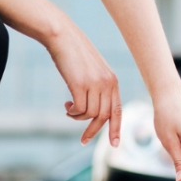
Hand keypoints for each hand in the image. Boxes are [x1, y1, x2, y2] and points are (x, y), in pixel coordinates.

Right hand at [45, 22, 122, 144]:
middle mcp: (107, 83)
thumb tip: (93, 111)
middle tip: (83, 141)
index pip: (118, 110)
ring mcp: (95, 84)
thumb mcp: (92, 71)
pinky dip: (72, 112)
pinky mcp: (80, 85)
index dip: (116, 128)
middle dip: (93, 131)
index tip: (114, 144)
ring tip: (69, 110)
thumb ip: (97, 87)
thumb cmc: (75, 53)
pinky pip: (79, 109)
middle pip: (104, 117)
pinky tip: (66, 105)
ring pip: (90, 114)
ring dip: (78, 118)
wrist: (63, 37)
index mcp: (113, 81)